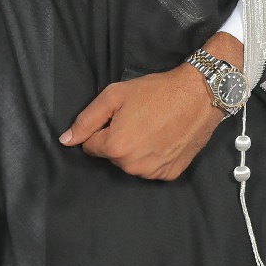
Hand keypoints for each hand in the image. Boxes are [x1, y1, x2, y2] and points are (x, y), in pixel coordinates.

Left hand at [58, 32, 235, 181]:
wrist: (199, 95)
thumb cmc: (158, 92)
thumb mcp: (114, 96)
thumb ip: (86, 120)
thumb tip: (66, 140)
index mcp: (116, 147)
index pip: (90, 146)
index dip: (101, 129)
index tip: (118, 117)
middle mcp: (133, 165)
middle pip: (111, 155)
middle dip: (118, 138)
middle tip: (137, 118)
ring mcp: (153, 172)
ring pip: (131, 163)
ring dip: (136, 148)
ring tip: (152, 126)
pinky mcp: (169, 173)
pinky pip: (150, 168)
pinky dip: (153, 155)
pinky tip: (163, 137)